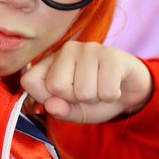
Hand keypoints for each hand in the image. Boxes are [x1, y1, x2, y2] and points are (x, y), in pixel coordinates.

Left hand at [21, 42, 152, 123]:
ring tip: (101, 88)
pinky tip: (114, 85)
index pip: (29, 81)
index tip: (61, 98)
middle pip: (56, 86)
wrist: (129, 89)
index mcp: (50, 61)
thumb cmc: (96, 97)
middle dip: (74, 99)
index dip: (45, 98)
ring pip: (83, 91)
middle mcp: (67, 50)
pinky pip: (106, 91)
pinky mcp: (112, 55)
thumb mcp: (73, 110)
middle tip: (86, 93)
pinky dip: (112, 96)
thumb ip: (59, 110)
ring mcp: (89, 49)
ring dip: (96, 99)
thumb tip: (51, 105)